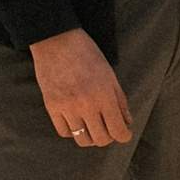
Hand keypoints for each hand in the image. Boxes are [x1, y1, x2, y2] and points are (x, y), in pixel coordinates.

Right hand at [30, 26, 132, 148]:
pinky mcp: (51, 107)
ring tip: (92, 126)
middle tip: (108, 127)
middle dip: (108, 137)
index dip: (124, 136)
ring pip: (82, 140)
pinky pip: (65, 132)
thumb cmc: (86, 53)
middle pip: (101, 139)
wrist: (56, 39)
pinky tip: (76, 121)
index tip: (124, 133)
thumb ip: (120, 100)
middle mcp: (86, 104)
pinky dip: (73, 131)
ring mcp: (67, 107)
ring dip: (90, 137)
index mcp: (104, 94)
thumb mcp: (109, 74)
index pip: (118, 131)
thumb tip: (127, 123)